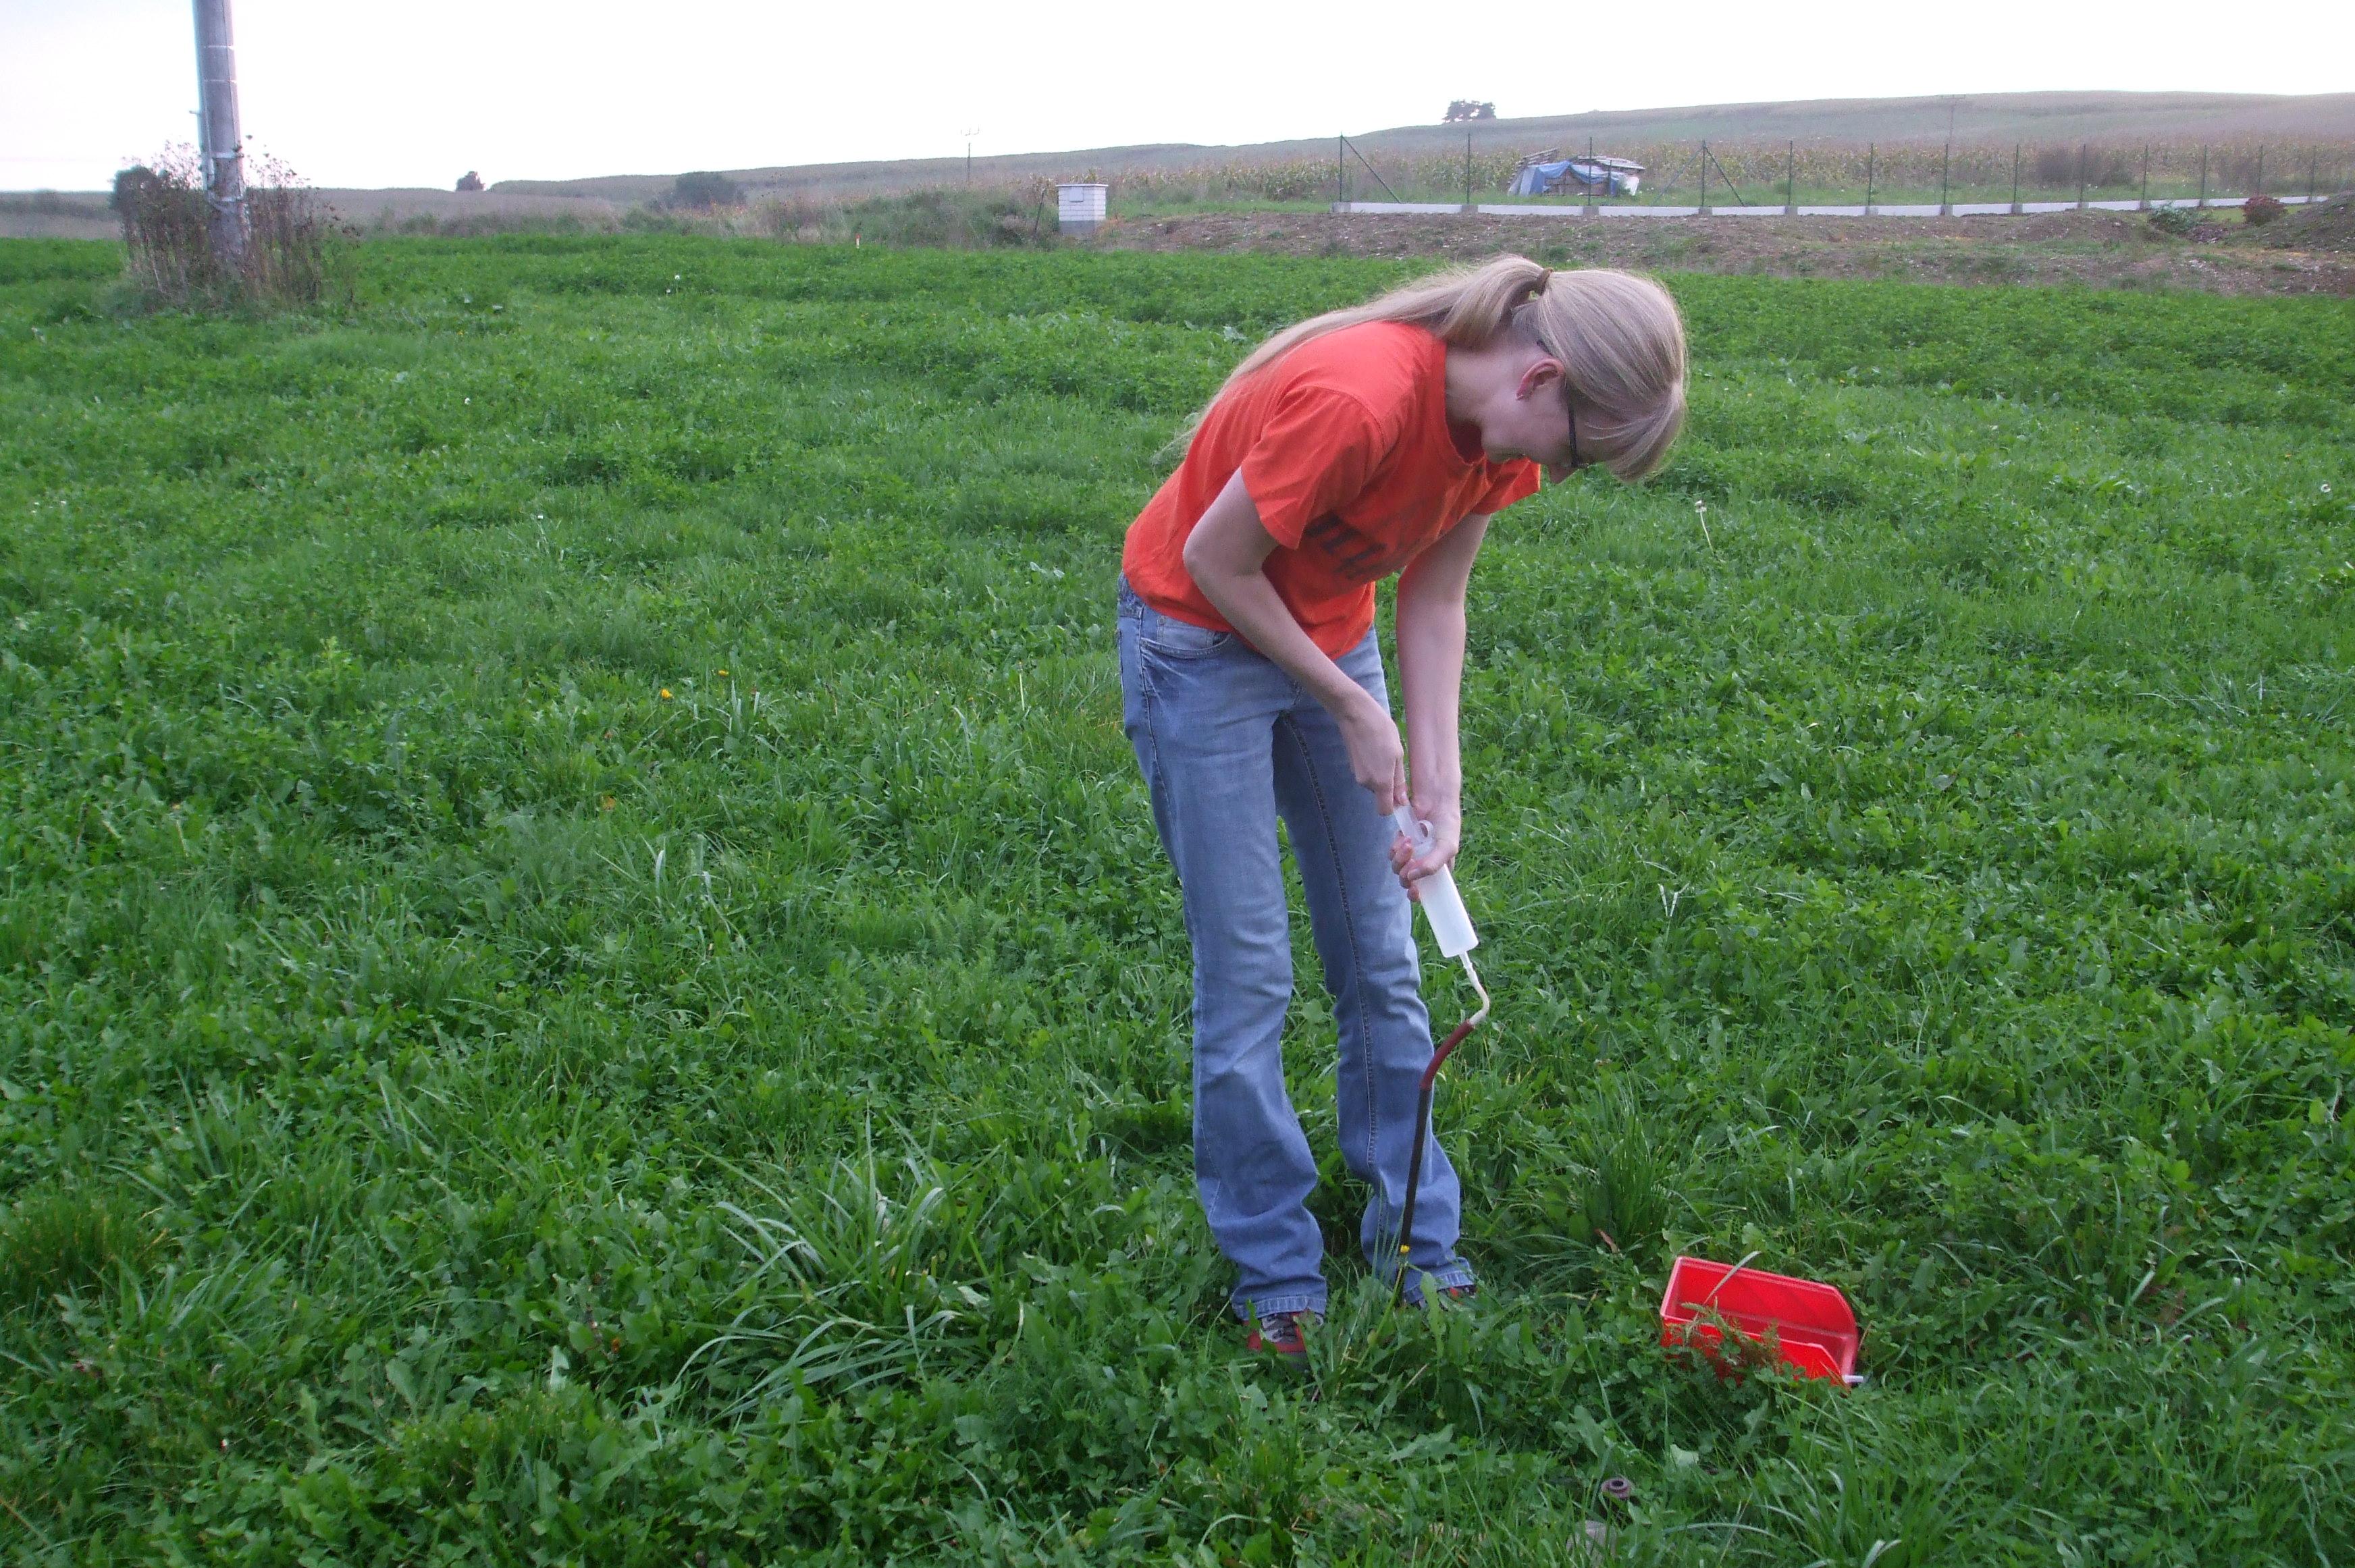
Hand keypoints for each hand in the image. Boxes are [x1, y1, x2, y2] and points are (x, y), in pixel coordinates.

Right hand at [1335, 688, 1407, 813]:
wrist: (1355, 714)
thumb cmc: (1381, 731)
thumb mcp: (1397, 755)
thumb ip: (1399, 780)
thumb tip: (1401, 800)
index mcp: (1380, 782)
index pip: (1385, 810)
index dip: (1394, 806)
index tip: (1401, 794)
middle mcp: (1366, 783)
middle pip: (1380, 795)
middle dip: (1389, 786)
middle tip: (1396, 763)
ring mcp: (1357, 775)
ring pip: (1374, 783)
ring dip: (1382, 774)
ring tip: (1385, 752)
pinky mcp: (1352, 766)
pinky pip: (1367, 774)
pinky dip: (1373, 767)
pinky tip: (1375, 749)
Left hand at [1388, 794, 1460, 897]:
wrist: (1435, 800)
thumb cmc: (1447, 825)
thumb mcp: (1447, 847)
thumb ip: (1433, 865)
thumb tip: (1412, 878)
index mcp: (1436, 869)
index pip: (1425, 890)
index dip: (1417, 894)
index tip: (1414, 892)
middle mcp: (1423, 863)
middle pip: (1407, 880)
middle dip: (1405, 876)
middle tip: (1408, 869)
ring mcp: (1411, 853)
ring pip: (1398, 867)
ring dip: (1401, 860)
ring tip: (1409, 844)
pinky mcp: (1401, 842)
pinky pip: (1393, 852)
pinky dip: (1396, 848)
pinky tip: (1405, 838)